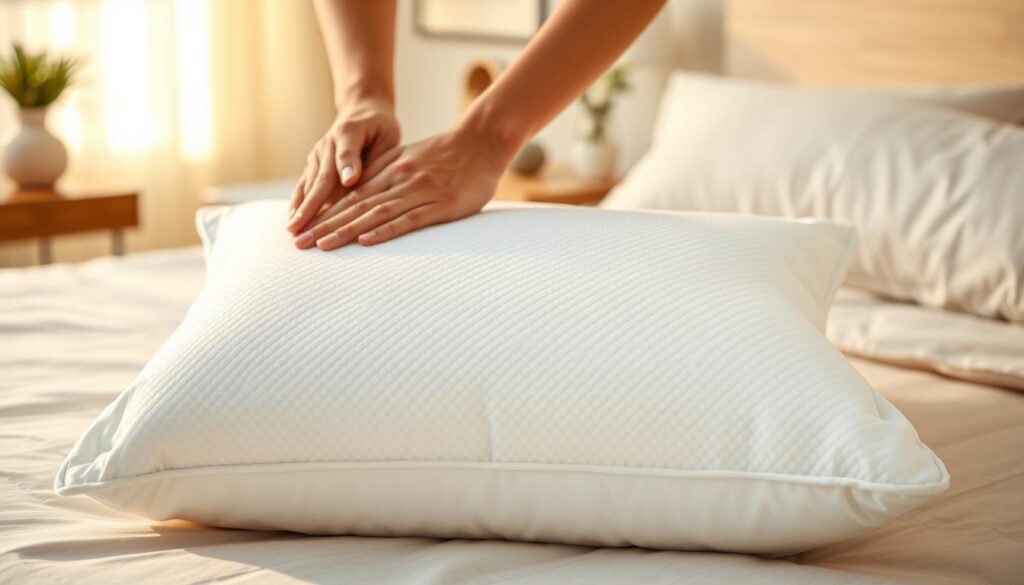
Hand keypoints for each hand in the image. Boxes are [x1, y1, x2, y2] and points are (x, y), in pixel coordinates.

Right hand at [287, 95, 399, 233]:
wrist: (362, 112)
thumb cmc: (378, 128)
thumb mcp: (383, 135)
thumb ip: (370, 156)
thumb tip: (351, 180)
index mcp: (348, 133)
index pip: (346, 154)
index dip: (347, 167)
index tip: (349, 183)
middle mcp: (327, 145)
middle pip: (321, 180)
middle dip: (311, 207)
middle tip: (302, 228)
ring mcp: (316, 156)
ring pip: (309, 186)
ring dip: (301, 209)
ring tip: (294, 231)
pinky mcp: (312, 165)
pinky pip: (303, 186)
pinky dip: (297, 204)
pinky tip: (291, 221)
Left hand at [293, 122, 516, 249]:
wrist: (483, 141)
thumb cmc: (449, 154)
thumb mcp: (410, 158)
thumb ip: (386, 174)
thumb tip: (361, 192)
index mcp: (389, 171)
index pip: (350, 197)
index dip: (323, 214)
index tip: (302, 230)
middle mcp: (398, 180)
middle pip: (355, 206)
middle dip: (324, 225)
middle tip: (299, 243)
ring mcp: (419, 192)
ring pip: (375, 214)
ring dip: (346, 230)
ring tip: (322, 245)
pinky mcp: (441, 205)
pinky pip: (409, 220)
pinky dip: (385, 230)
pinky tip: (367, 241)